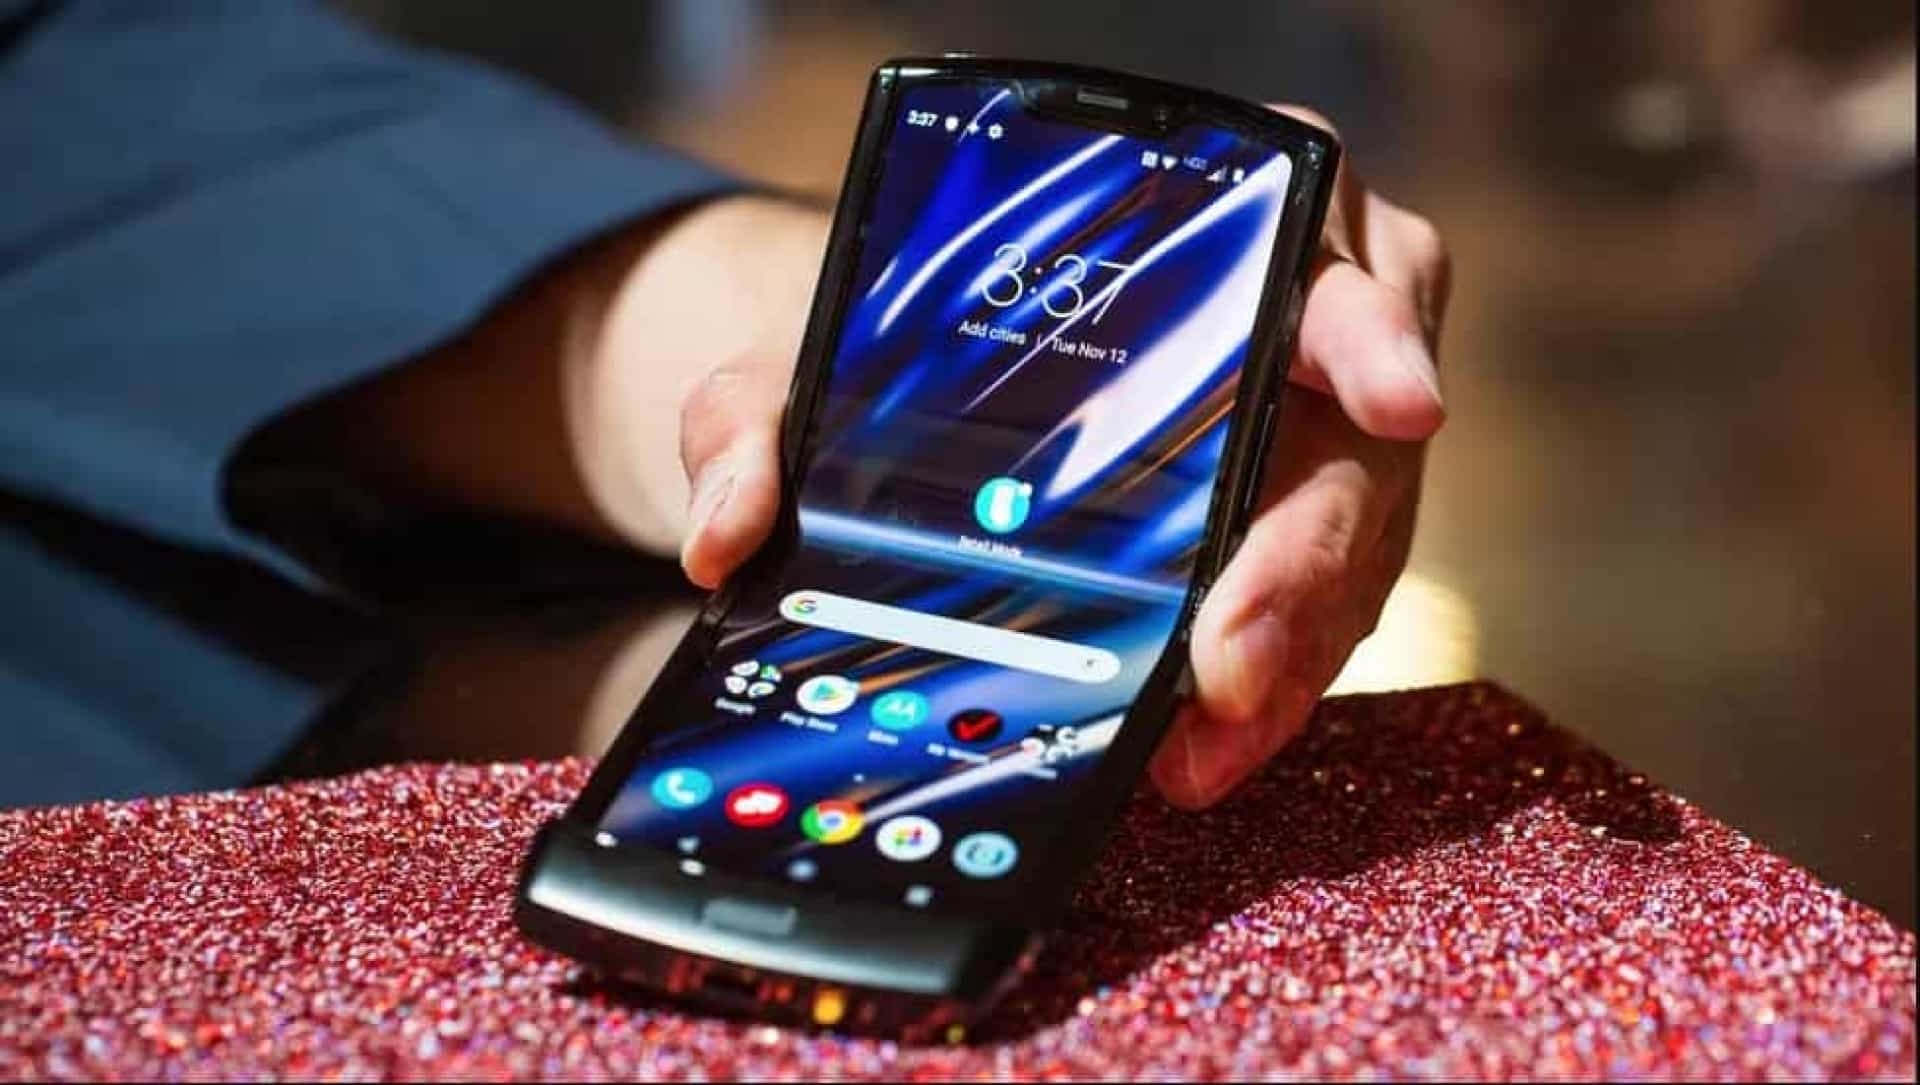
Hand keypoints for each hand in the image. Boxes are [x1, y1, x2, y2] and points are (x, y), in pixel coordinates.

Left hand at [679, 110, 1450, 809]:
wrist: (921, 401)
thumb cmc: (900, 347)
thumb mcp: (809, 360)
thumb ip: (757, 419)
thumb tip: (727, 532)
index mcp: (1219, 228)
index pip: (1328, 254)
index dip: (1375, 330)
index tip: (1394, 402)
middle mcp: (1292, 334)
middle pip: (1360, 442)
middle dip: (1310, 562)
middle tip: (1231, 665)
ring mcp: (1305, 444)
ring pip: (1354, 553)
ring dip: (1287, 659)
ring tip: (1197, 750)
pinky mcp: (1287, 539)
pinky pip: (1313, 618)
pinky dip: (1262, 691)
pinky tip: (1193, 751)